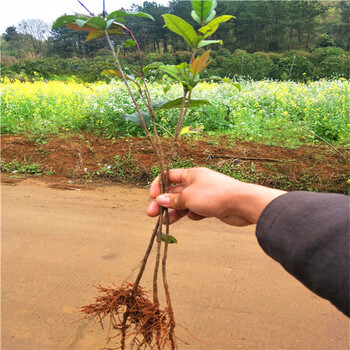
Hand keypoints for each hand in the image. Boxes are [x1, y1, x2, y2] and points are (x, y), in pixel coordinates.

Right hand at [147, 167, 285, 225]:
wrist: (241, 204)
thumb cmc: (215, 195)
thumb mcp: (188, 196)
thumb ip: (173, 199)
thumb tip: (160, 200)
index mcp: (191, 174)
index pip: (169, 176)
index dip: (158, 186)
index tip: (152, 197)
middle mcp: (197, 183)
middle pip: (174, 192)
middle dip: (163, 203)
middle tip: (152, 214)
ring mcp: (204, 195)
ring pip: (184, 203)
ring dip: (175, 211)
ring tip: (166, 221)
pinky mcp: (211, 206)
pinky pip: (196, 210)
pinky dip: (193, 214)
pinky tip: (195, 217)